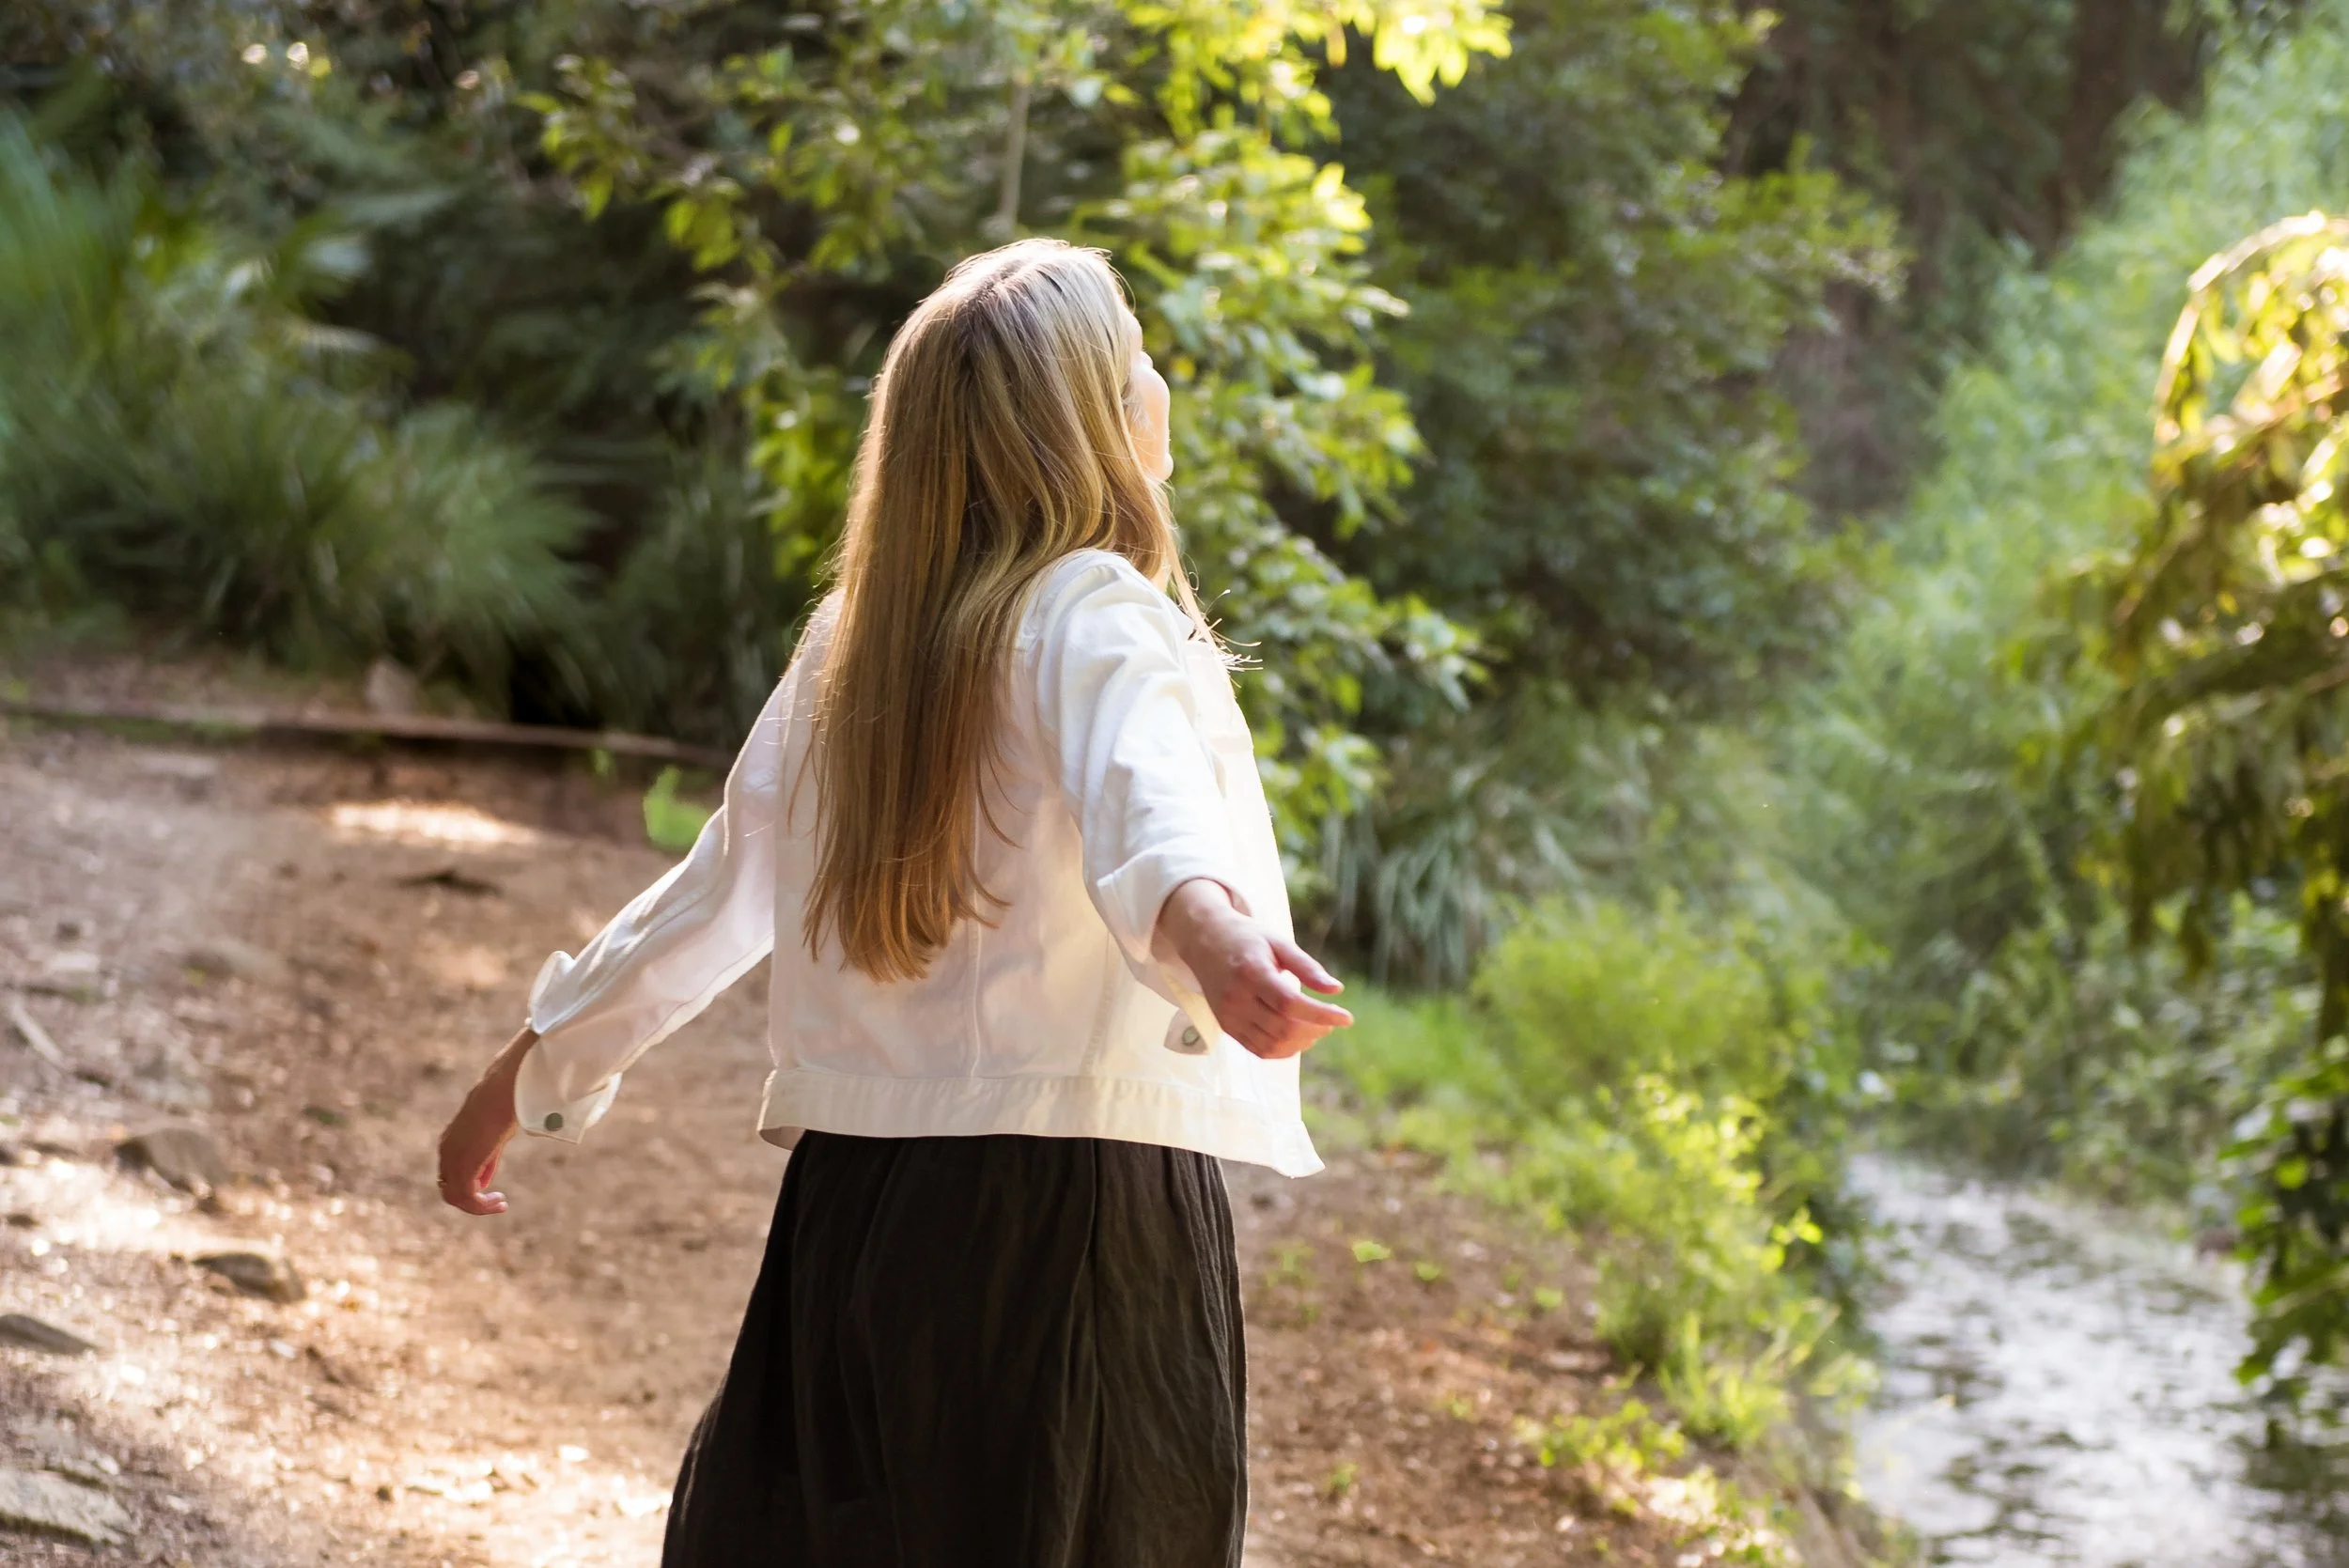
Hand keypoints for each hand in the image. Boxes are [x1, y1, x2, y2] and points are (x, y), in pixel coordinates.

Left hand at [436, 1027, 531, 1215]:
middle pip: (449, 1190)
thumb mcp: (495, 1135)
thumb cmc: (505, 1104)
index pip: (451, 1175)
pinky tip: (499, 1202)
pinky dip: (481, 1205)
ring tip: (500, 1204)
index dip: (470, 1189)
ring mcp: (453, 1159)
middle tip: (498, 1202)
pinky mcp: (464, 1165)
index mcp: (451, 1141)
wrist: (505, 1089)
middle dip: (473, 1201)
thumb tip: (484, 1182)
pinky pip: (466, 1197)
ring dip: (478, 1206)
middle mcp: (446, 1151)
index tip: (494, 1192)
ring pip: (455, 1197)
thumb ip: (487, 1158)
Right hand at [1153, 879, 1351, 1059]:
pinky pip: (1259, 1050)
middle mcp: (1237, 998)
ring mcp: (1229, 1016)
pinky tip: (1297, 1037)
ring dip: (1302, 1043)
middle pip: (1284, 1027)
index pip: (1291, 1004)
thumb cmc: (1247, 938)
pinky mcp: (1226, 1027)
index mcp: (1252, 973)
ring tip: (1316, 1028)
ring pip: (1273, 1044)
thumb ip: (1307, 967)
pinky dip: (1283, 1050)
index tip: (1346, 1018)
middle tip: (1331, 1021)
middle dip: (1316, 1029)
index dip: (1322, 1015)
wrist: (1205, 941)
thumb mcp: (1279, 942)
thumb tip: (1337, 989)